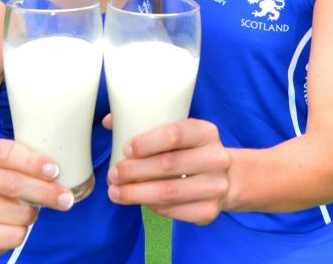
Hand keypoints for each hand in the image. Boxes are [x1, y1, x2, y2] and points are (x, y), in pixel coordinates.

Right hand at [0, 139, 72, 254]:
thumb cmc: (6, 185)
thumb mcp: (14, 165)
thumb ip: (34, 160)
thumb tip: (72, 164)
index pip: (6, 153)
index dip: (32, 162)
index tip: (55, 170)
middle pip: (13, 184)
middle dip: (46, 192)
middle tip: (66, 197)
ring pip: (20, 212)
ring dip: (35, 214)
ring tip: (32, 210)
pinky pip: (14, 234)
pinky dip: (24, 232)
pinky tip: (18, 225)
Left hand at [107, 118, 230, 224]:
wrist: (223, 178)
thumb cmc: (189, 151)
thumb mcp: (178, 132)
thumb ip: (147, 125)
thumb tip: (109, 121)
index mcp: (206, 132)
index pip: (174, 135)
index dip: (146, 143)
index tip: (125, 149)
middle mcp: (216, 158)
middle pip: (168, 164)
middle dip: (134, 171)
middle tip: (113, 174)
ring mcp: (216, 186)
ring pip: (169, 192)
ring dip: (136, 193)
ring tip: (115, 192)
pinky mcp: (210, 211)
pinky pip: (174, 211)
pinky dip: (152, 207)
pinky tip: (139, 202)